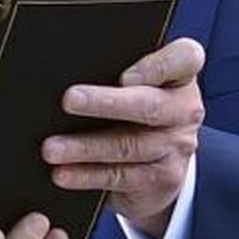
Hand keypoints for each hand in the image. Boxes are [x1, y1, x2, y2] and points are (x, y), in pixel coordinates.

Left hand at [43, 37, 205, 237]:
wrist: (162, 161)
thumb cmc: (140, 109)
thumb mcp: (141, 84)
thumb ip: (117, 72)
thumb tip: (69, 72)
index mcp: (182, 76)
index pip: (186, 58)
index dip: (158, 66)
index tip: (125, 76)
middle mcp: (185, 110)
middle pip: (149, 105)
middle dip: (106, 103)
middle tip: (69, 100)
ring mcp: (176, 146)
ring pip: (128, 146)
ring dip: (86, 147)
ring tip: (52, 148)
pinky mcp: (162, 179)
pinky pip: (120, 176)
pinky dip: (87, 175)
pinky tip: (63, 173)